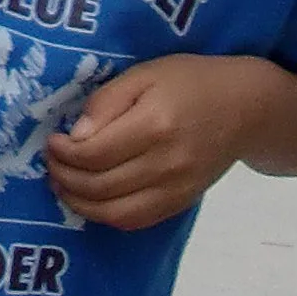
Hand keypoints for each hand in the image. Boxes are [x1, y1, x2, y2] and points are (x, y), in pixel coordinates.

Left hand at [43, 54, 281, 232]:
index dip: (64, 152)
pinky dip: (107, 216)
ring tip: (63, 185)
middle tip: (51, 162)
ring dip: (80, 203)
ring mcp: (175, 189)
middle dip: (65, 178)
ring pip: (116, 213)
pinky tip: (92, 200)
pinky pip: (136, 221)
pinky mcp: (181, 203)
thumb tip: (76, 135)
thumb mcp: (145, 74)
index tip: (53, 141)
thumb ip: (107, 102)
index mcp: (154, 125)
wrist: (245, 108)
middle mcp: (165, 164)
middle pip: (100, 186)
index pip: (94, 153)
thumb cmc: (190, 81)